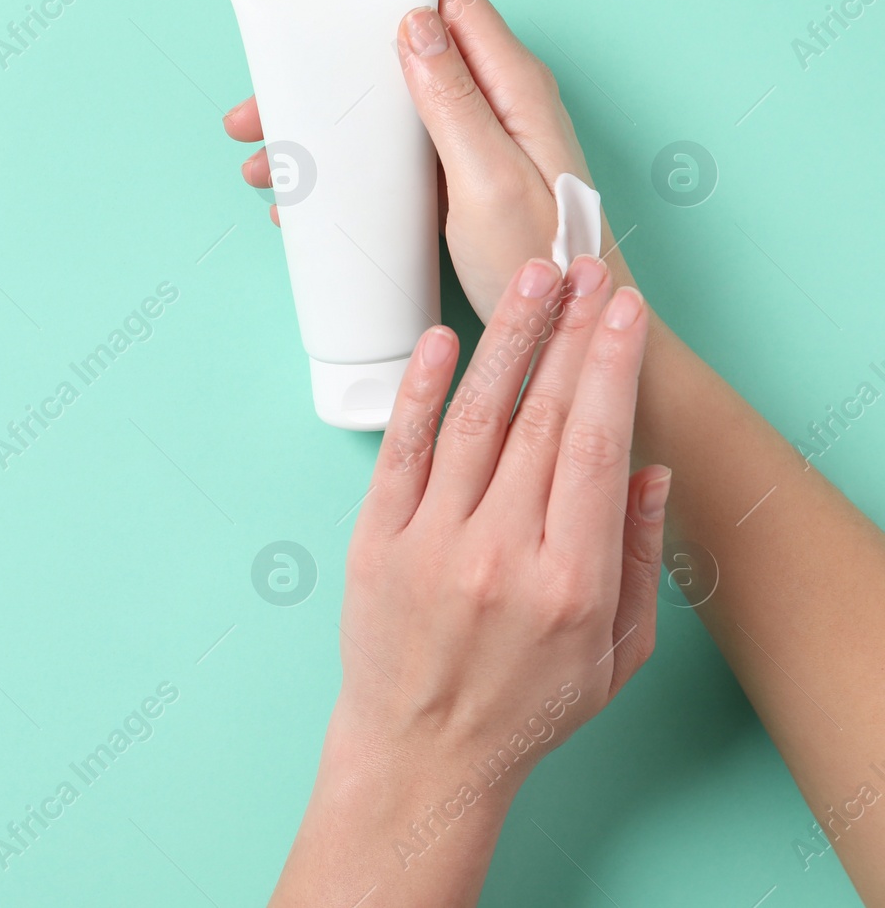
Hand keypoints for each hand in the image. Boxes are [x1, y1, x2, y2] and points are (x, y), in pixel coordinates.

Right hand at [224, 0, 617, 320]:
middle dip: (325, 78)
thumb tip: (416, 23)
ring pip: (387, 111)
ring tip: (266, 167)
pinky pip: (395, 157)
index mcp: (512, 84)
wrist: (571, 331)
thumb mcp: (491, 180)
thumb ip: (454, 101)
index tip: (319, 16)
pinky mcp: (459, 178)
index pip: (450, 1)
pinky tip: (308, 202)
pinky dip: (347, 169)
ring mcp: (476, 140)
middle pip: (401, 57)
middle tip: (259, 110)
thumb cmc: (542, 261)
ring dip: (324, 132)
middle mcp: (495, 100)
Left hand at [271, 255, 668, 904]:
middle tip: (583, 270)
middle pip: (539, 418)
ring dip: (505, 339)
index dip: (610, 367)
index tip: (622, 312)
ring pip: (473, 419)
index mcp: (570, 583)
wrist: (420, 753)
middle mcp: (499, 555)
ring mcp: (429, 544)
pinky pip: (401, 451)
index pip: (595, 446)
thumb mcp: (616, 654)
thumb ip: (635, 556)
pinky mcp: (374, 541)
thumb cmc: (522, 706)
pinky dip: (422, 391)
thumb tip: (647, 467)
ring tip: (530, 279)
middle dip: (567, 332)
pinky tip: (446, 341)